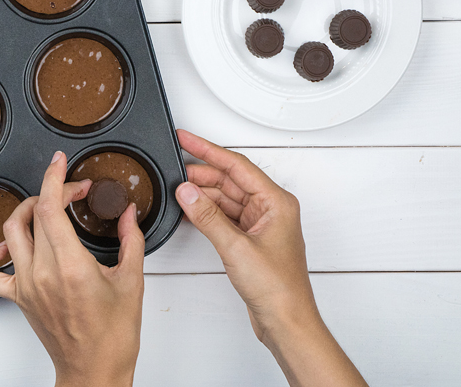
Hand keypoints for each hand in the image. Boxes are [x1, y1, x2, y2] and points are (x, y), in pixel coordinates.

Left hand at [0, 151, 145, 386]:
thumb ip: (130, 239)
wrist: (94, 371)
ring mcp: (26, 285)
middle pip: (34, 214)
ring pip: (10, 232)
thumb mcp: (132, 281)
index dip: (55, 179)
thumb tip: (127, 213)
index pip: (51, 209)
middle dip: (54, 192)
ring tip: (47, 209)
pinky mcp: (17, 297)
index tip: (61, 163)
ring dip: (27, 211)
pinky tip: (9, 245)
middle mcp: (42, 273)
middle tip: (75, 192)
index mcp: (71, 266)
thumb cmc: (114, 336)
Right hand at [175, 129, 365, 386]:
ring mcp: (260, 224)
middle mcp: (270, 209)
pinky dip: (206, 212)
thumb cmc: (278, 288)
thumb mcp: (236, 247)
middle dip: (201, 173)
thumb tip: (187, 191)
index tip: (186, 138)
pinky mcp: (250, 239)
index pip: (236, 165)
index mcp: (276, 202)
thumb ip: (208, 217)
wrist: (286, 321)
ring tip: (177, 188)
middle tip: (174, 167)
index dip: (207, 149)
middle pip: (230, 179)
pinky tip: (190, 209)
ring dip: (202, 194)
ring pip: (225, 198)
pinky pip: (224, 215)